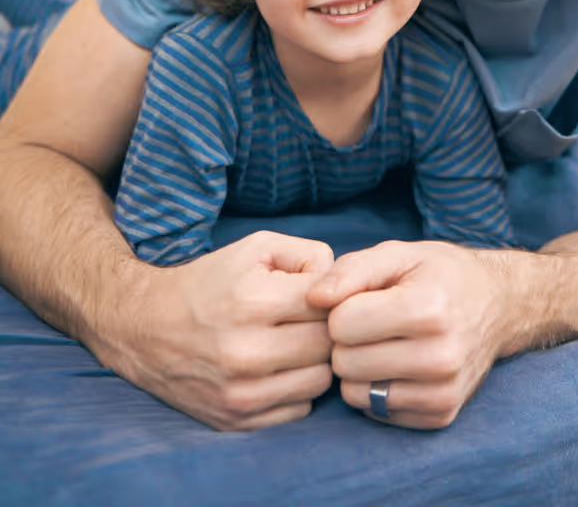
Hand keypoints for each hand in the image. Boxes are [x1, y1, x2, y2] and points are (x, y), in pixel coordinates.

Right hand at [109, 231, 334, 430]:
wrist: (144, 327)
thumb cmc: (209, 282)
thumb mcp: (256, 248)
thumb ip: (309, 254)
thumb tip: (341, 285)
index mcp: (253, 302)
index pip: (328, 305)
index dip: (330, 297)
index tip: (317, 296)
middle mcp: (247, 351)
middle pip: (328, 345)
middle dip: (325, 330)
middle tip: (308, 320)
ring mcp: (241, 392)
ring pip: (320, 381)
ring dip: (315, 362)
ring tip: (293, 344)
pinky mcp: (236, 420)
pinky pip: (299, 410)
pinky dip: (296, 390)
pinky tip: (278, 369)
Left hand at [307, 240, 505, 428]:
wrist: (499, 305)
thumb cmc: (440, 274)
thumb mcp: (399, 254)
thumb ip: (351, 270)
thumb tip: (313, 298)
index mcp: (427, 309)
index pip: (341, 324)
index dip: (343, 307)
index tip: (364, 299)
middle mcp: (440, 356)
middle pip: (345, 362)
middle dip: (348, 340)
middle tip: (372, 322)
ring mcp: (443, 392)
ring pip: (355, 393)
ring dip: (359, 368)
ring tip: (383, 342)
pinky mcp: (441, 414)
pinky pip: (377, 412)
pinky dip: (377, 389)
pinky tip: (398, 364)